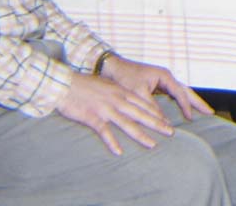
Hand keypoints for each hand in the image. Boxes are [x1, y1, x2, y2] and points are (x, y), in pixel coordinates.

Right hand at [57, 70, 171, 155]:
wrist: (64, 83)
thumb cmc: (85, 85)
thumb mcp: (107, 86)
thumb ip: (119, 93)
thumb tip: (129, 100)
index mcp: (121, 92)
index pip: (143, 104)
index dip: (157, 113)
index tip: (168, 122)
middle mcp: (116, 99)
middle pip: (140, 113)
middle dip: (156, 124)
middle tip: (170, 132)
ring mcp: (105, 108)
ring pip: (126, 123)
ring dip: (140, 135)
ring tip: (152, 145)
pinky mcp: (92, 116)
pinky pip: (104, 131)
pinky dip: (111, 141)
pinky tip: (119, 152)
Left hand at [101, 54, 213, 121]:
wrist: (112, 67)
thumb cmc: (125, 77)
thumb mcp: (138, 93)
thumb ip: (151, 107)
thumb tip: (163, 122)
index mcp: (164, 76)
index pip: (180, 93)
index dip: (185, 106)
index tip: (189, 118)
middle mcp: (166, 77)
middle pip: (186, 90)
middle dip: (198, 102)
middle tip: (210, 112)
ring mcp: (162, 81)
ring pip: (181, 92)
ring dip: (191, 101)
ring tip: (203, 111)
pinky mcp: (157, 85)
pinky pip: (173, 94)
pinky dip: (180, 101)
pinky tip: (183, 109)